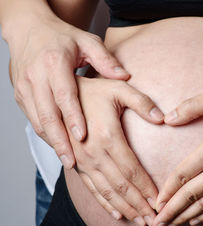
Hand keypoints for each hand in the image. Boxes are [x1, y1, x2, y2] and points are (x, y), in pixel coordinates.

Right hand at [6, 13, 129, 168]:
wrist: (29, 30)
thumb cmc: (63, 38)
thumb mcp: (87, 42)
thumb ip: (106, 59)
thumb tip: (125, 75)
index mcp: (54, 62)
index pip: (64, 94)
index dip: (72, 116)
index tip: (82, 136)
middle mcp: (36, 76)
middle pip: (47, 114)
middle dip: (60, 140)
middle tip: (72, 161)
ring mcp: (25, 87)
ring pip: (38, 121)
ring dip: (52, 142)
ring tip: (68, 160)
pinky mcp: (21, 96)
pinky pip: (33, 120)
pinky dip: (46, 135)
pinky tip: (60, 147)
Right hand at [69, 77, 163, 225]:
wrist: (60, 95)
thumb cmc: (95, 90)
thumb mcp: (120, 89)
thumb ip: (142, 103)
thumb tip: (163, 118)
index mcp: (108, 137)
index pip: (132, 170)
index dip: (147, 188)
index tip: (160, 201)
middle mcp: (94, 153)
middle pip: (121, 186)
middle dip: (139, 205)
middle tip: (156, 220)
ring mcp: (83, 161)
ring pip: (107, 192)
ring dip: (126, 209)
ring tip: (141, 222)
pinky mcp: (76, 165)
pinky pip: (91, 189)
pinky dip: (105, 203)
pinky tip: (117, 214)